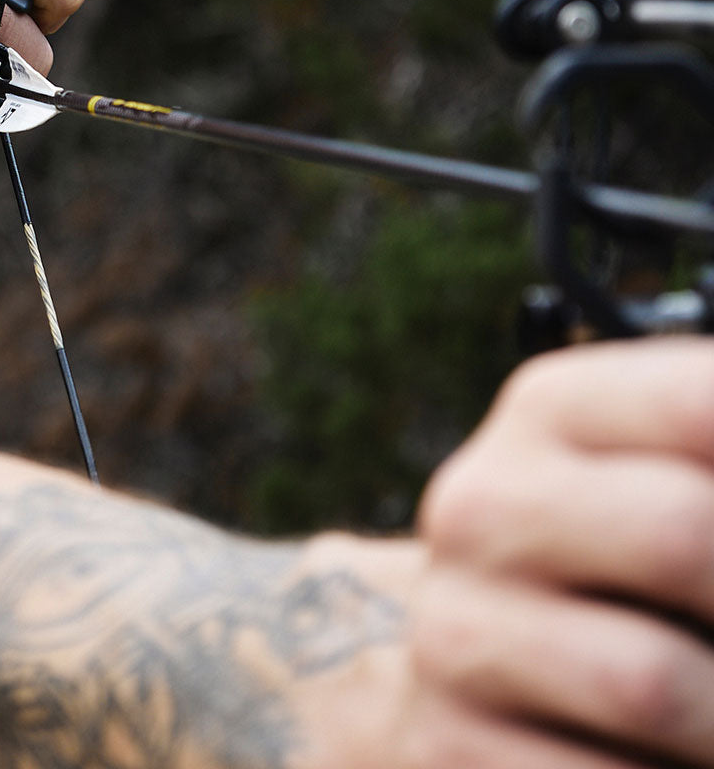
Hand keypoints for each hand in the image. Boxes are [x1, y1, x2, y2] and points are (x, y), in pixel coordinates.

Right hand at [407, 338, 713, 767]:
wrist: (467, 649)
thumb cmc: (617, 559)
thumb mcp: (669, 483)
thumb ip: (713, 471)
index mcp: (551, 409)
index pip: (701, 404)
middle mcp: (484, 504)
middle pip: (682, 535)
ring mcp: (456, 626)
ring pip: (652, 683)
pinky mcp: (451, 739)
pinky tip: (679, 757)